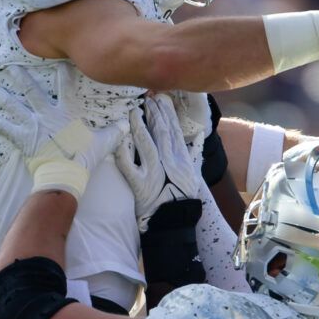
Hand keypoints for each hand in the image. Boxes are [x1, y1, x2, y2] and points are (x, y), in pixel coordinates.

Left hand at [0, 66, 121, 198]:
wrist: (64, 173)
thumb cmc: (83, 157)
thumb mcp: (102, 143)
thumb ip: (113, 132)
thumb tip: (126, 124)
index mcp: (66, 112)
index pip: (66, 87)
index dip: (63, 73)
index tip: (59, 62)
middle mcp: (46, 114)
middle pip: (32, 92)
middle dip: (21, 78)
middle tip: (11, 68)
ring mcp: (32, 126)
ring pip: (15, 107)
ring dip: (3, 98)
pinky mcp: (23, 139)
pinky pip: (8, 130)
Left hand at [124, 96, 204, 227]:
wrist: (174, 220)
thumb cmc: (182, 198)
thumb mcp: (193, 175)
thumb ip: (193, 155)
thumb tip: (197, 138)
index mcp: (182, 160)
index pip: (174, 132)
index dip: (168, 114)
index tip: (162, 101)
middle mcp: (170, 163)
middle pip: (162, 133)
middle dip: (155, 114)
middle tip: (148, 99)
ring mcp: (154, 173)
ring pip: (147, 144)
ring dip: (141, 126)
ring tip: (136, 111)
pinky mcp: (140, 185)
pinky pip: (130, 166)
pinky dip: (125, 153)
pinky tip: (121, 139)